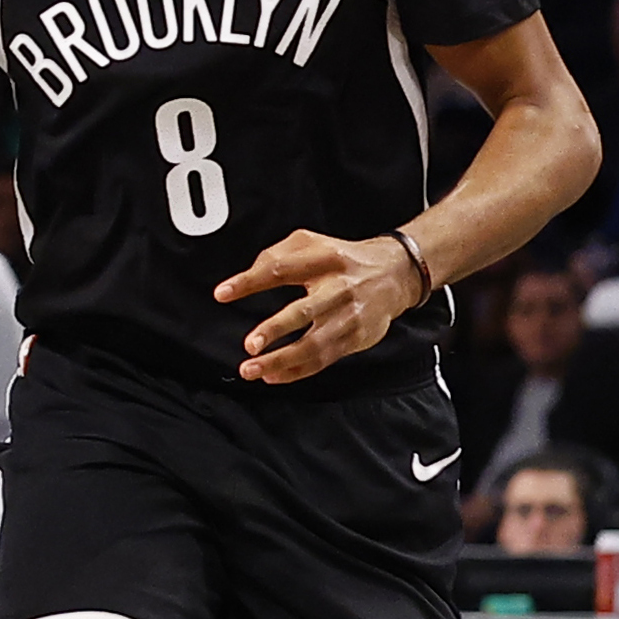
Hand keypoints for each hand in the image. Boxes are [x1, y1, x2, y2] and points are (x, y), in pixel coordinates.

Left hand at [219, 228, 418, 384]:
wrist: (395, 273)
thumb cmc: (342, 259)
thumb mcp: (309, 242)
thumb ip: (276, 255)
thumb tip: (246, 278)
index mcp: (324, 259)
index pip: (281, 269)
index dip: (249, 281)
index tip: (222, 293)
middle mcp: (339, 289)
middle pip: (304, 311)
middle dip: (275, 330)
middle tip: (250, 345)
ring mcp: (350, 316)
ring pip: (314, 344)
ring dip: (281, 360)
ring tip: (251, 369)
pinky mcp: (356, 337)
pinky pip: (324, 359)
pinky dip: (297, 370)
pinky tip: (274, 375)